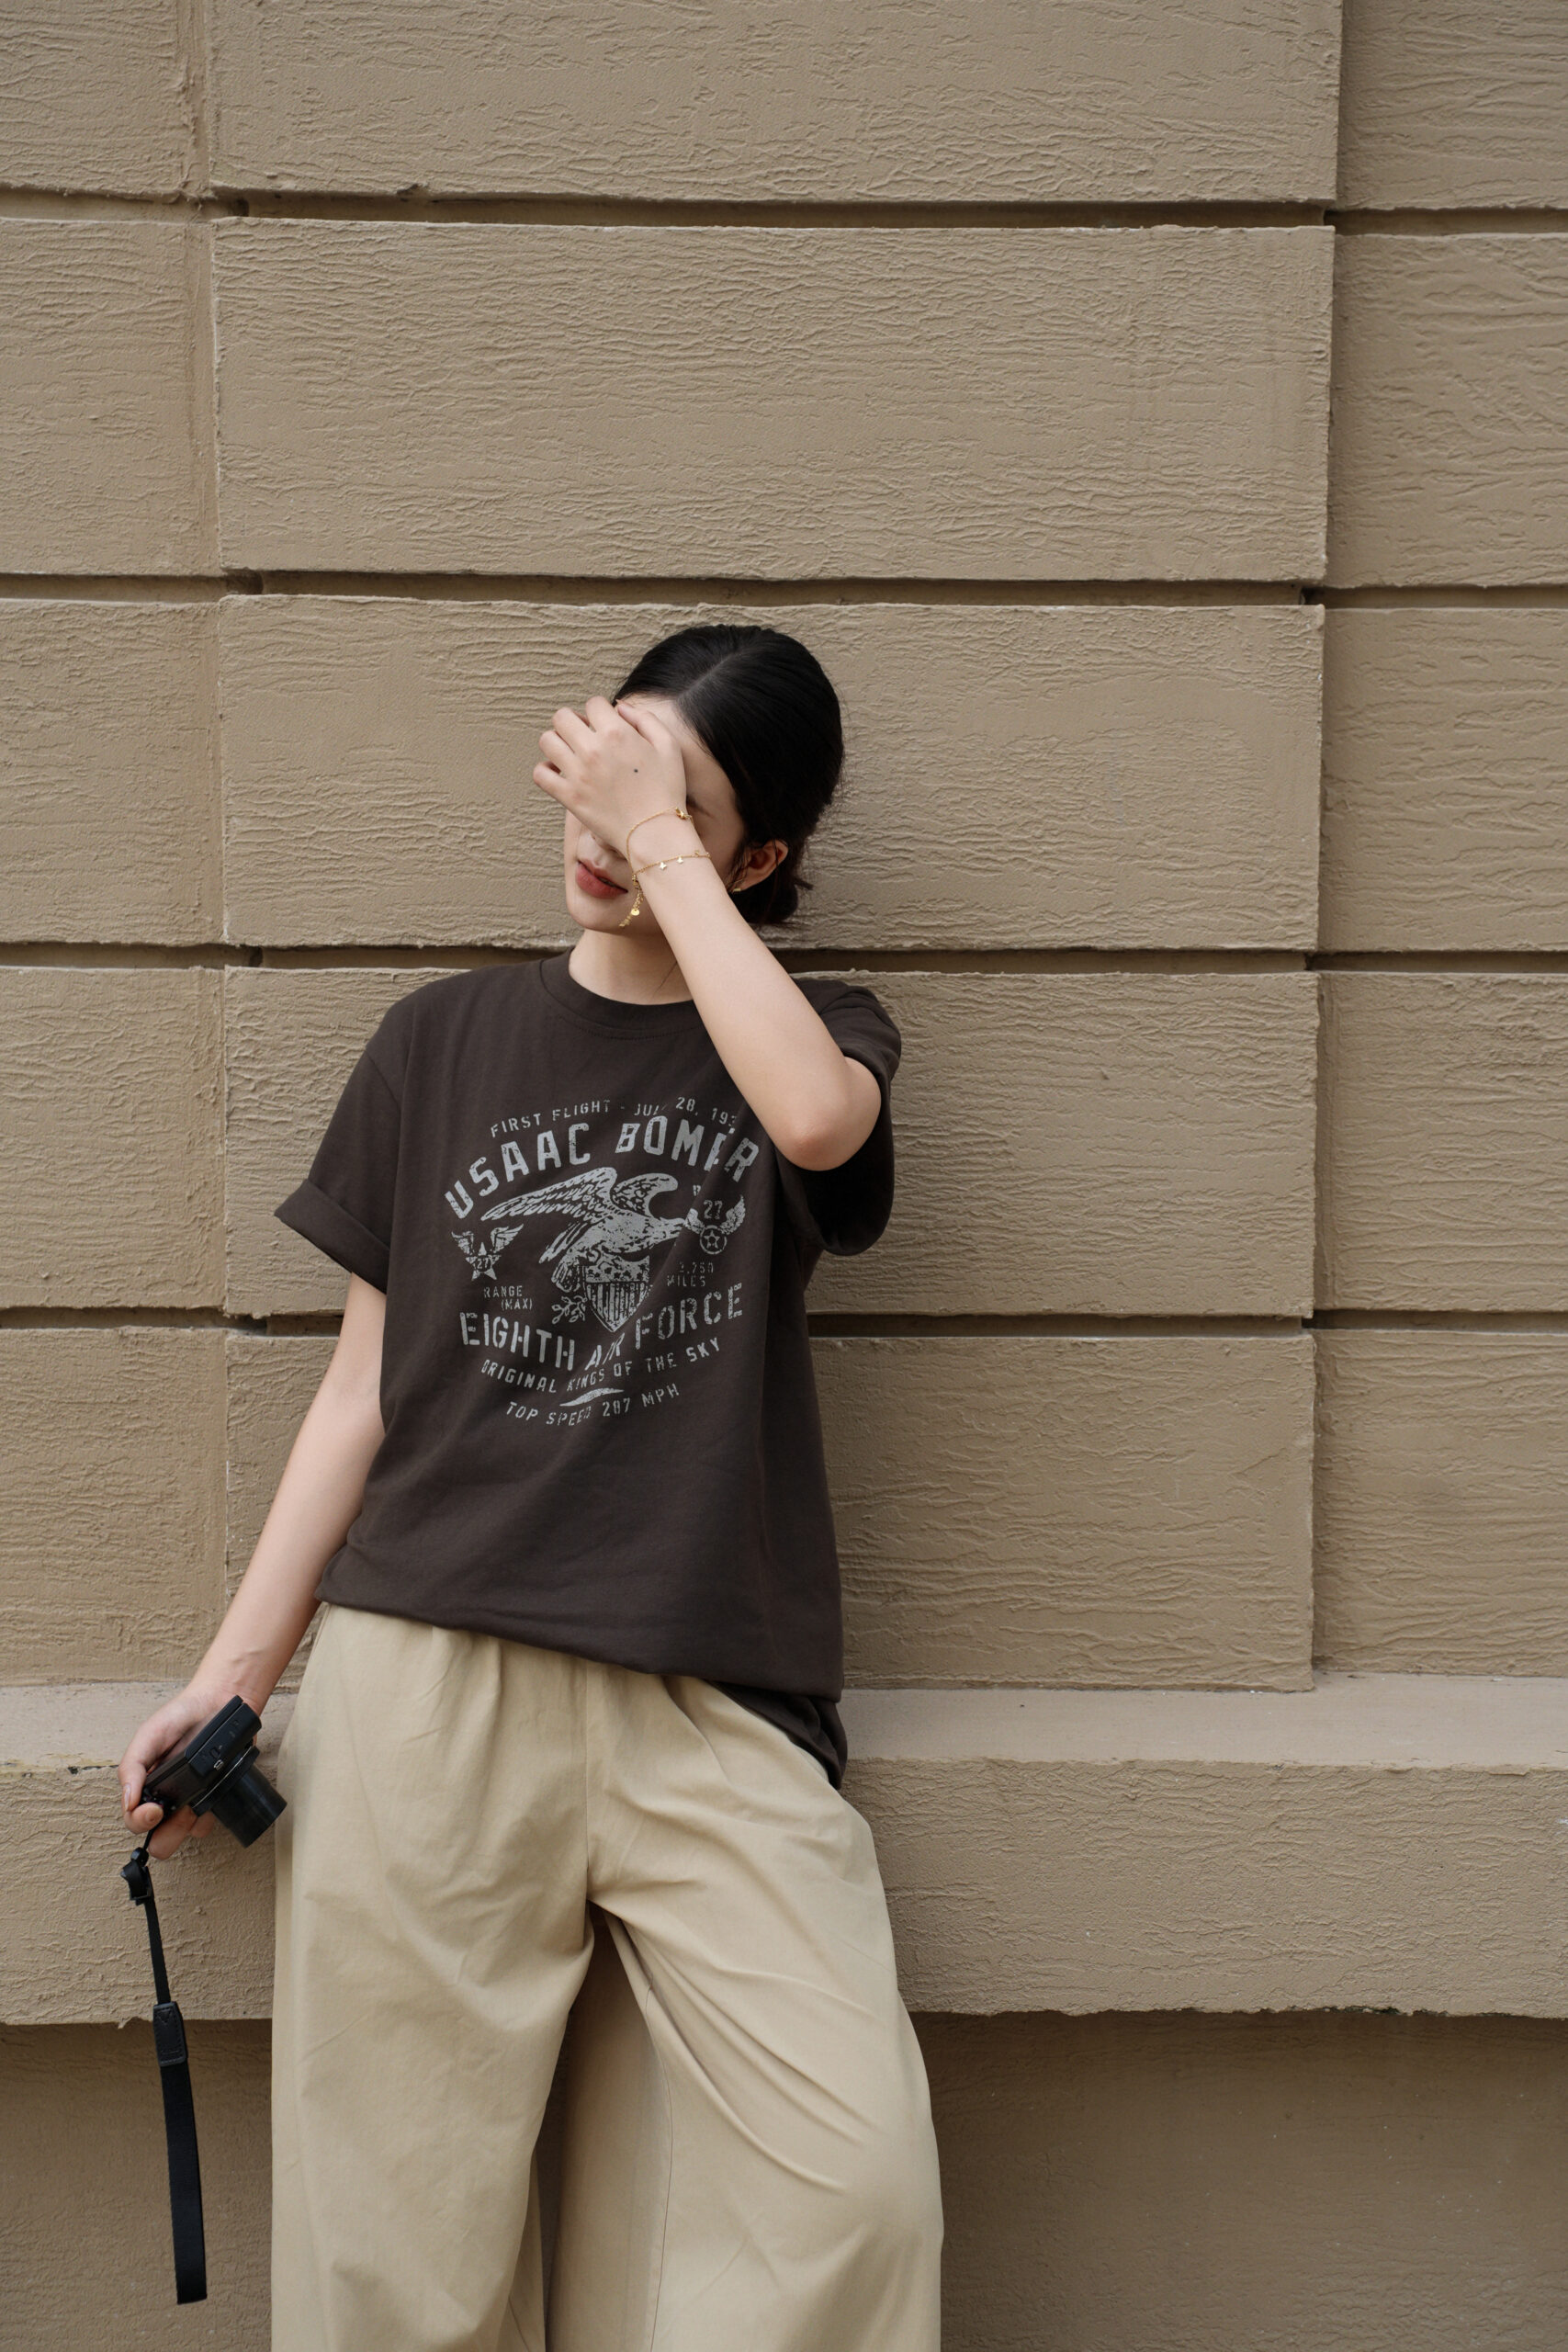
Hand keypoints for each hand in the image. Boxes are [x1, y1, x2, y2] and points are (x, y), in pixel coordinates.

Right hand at [118, 1682, 247, 1860]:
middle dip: (169, 1833)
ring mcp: (192, 1800)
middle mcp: (167, 1799)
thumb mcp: (148, 1736)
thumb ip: (132, 1767)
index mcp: (146, 1787)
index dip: (141, 1823)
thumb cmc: (180, 1716)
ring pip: (188, 1834)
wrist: (218, 1702)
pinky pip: (212, 1819)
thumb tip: (128, 1802)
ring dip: (192, 1822)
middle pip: (160, 1841)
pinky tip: (214, 1789)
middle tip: (180, 1810)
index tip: (154, 1810)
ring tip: (199, 1795)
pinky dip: (213, 1810)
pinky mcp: (215, 1796)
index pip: (135, 1822)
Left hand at [534, 696, 688, 860]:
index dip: (600, 710)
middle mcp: (592, 749)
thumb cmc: (666, 789)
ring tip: (570, 752)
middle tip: (584, 735)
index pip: (593, 703)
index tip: (605, 724)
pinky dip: (545, 769)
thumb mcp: (669, 745)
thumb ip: (644, 718)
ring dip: (557, 741)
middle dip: (573, 721)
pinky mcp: (569, 797)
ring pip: (547, 740)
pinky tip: (558, 772)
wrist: (656, 832)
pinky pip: (540, 774)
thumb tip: (619, 707)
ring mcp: (577, 773)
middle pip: (562, 717)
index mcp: (616, 733)